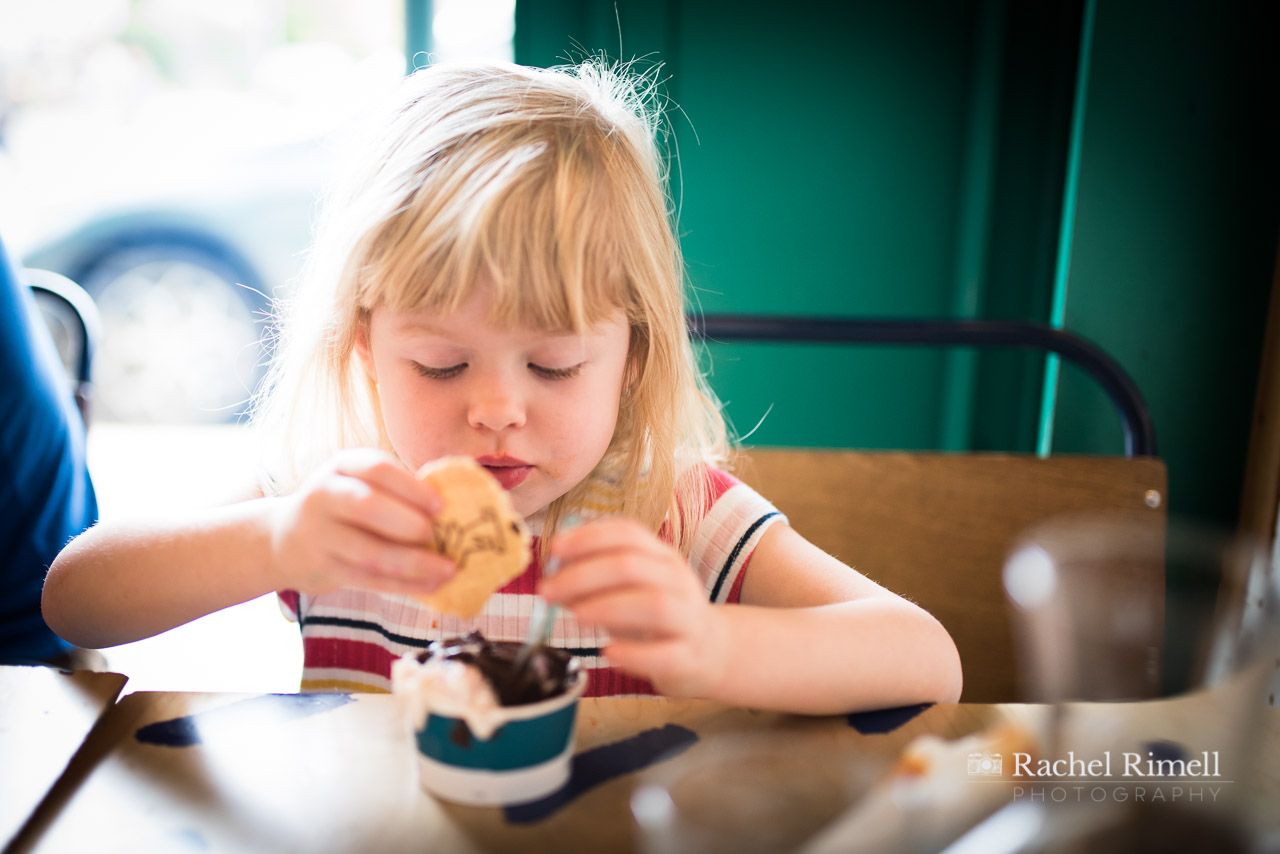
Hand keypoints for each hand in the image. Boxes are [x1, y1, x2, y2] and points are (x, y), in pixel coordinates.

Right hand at [267, 449, 454, 595]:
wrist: (283, 538)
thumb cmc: (342, 506)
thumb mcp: (358, 483)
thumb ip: (396, 490)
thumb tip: (457, 508)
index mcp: (341, 466)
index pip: (376, 468)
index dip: (410, 487)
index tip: (441, 505)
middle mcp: (325, 495)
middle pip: (367, 506)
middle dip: (408, 523)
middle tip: (440, 535)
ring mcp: (320, 534)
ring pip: (370, 551)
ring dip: (414, 562)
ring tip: (449, 569)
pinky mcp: (324, 568)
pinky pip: (370, 579)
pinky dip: (404, 585)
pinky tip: (432, 586)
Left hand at [539, 517, 730, 697]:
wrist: (712, 651)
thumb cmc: (659, 616)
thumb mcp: (631, 589)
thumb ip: (596, 580)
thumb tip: (553, 577)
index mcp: (662, 556)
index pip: (627, 533)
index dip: (587, 537)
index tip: (553, 549)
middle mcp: (678, 580)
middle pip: (631, 566)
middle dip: (582, 576)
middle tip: (547, 591)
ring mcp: (688, 618)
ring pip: (653, 605)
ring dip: (606, 608)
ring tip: (574, 617)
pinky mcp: (689, 656)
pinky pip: (664, 654)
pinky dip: (633, 653)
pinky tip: (608, 652)